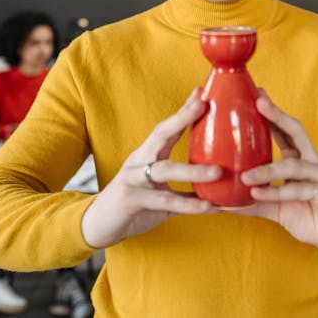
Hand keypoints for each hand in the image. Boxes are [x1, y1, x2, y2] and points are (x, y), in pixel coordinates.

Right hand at [81, 88, 221, 247]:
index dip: (184, 110)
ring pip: (164, 170)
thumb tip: (218, 185)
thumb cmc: (135, 204)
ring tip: (218, 173)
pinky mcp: (130, 200)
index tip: (201, 92)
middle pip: (160, 134)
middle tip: (204, 106)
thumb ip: (186, 186)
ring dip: (192, 171)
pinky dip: (188, 205)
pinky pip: (163, 201)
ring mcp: (132, 179)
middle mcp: (139, 161)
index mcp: (147, 155)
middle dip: (182, 118)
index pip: (167, 127)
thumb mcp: (160, 191)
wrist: (99, 225)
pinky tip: (209, 207)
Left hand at [233, 89, 317, 256]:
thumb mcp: (274, 207)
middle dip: (277, 115)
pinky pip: (299, 189)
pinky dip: (277, 192)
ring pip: (292, 165)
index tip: (255, 96)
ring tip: (245, 177)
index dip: (271, 113)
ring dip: (267, 170)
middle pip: (295, 130)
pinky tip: (257, 195)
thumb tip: (223, 202)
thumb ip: (252, 202)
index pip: (284, 130)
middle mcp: (312, 160)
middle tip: (258, 103)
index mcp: (299, 158)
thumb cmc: (307, 216)